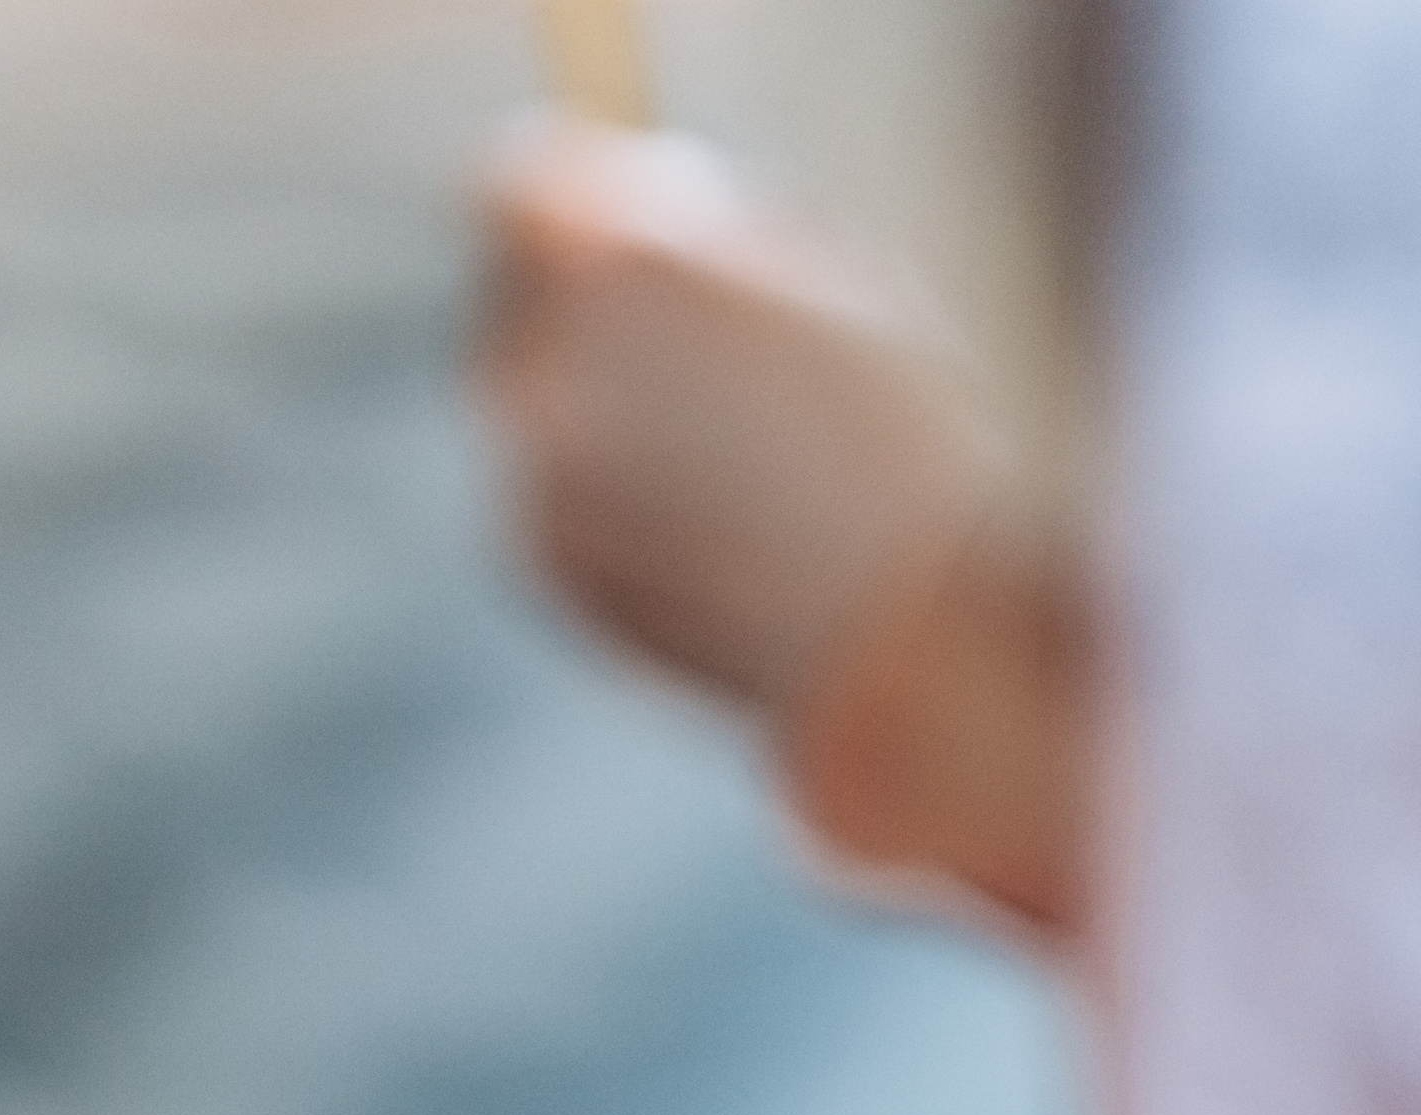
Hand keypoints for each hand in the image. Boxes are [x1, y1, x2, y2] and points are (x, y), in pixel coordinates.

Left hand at [477, 118, 986, 719]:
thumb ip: (694, 231)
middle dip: (578, 311)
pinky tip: (706, 520)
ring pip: (533, 408)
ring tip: (719, 450)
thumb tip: (635, 211)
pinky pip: (552, 493)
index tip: (615, 222)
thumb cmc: (894, 428)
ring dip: (599, 410)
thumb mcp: (811, 269)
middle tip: (672, 340)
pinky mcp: (543, 568)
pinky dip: (605, 494)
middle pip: (515, 304)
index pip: (520, 189)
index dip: (573, 203)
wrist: (905, 620)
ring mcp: (533, 482)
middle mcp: (549, 373)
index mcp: (617, 270)